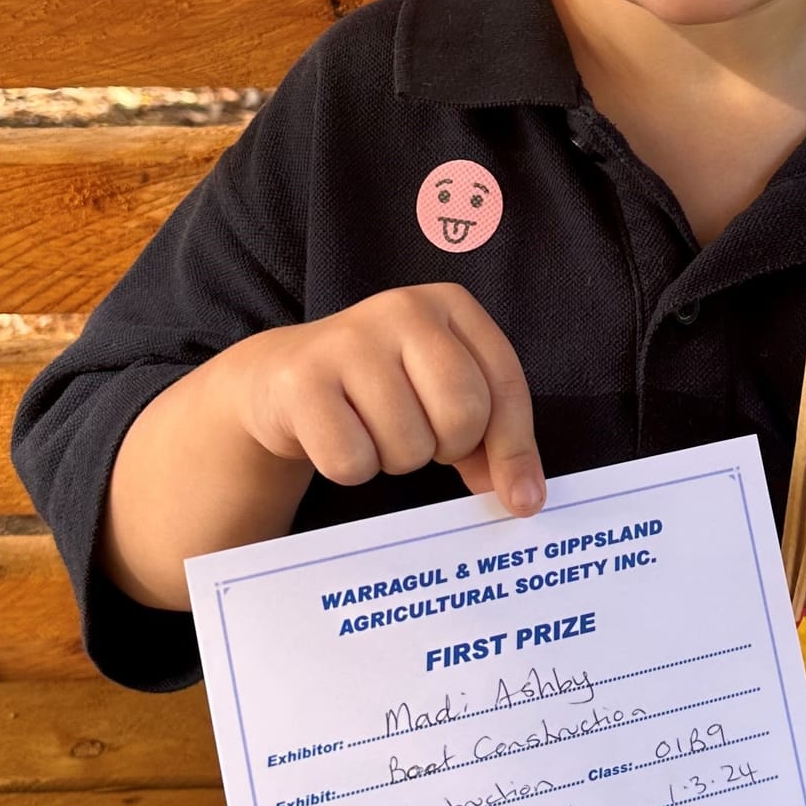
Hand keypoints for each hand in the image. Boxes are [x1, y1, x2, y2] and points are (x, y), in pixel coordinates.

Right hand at [232, 282, 545, 517]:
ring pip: (409, 445)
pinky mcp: (302, 380)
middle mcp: (403, 309)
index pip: (505, 385)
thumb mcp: (442, 392)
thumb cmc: (381, 387)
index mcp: (450, 305)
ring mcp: (349, 340)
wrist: (282, 378)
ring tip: (374, 431)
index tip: (523, 500)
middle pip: (463, 415)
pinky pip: (352, 461)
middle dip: (448, 449)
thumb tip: (522, 495)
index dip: (516, 449)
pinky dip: (351, 467)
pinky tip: (338, 436)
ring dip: (395, 459)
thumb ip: (490, 435)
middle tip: (423, 440)